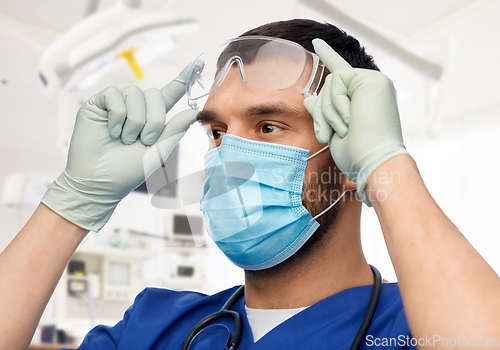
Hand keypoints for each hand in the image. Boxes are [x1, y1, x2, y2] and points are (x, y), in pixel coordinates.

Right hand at [42, 64, 197, 230]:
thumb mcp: (158, 151)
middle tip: (143, 140)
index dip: (183, 79)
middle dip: (153, 119)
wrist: (100, 182)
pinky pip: (114, 95)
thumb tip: (194, 111)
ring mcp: (116, 104)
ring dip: (134, 121)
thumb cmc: (128, 171)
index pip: (170, 93)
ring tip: (125, 139)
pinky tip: (111, 131)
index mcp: (152, 118)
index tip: (198, 62)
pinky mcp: (98, 103)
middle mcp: (135, 107)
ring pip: (135, 94)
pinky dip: (117, 116)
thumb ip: (175, 130)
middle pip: (153, 93)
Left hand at [304, 39, 409, 205]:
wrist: (373, 162)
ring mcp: (373, 81)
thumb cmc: (356, 154)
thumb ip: (324, 110)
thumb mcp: (333, 130)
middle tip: (326, 134)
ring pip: (330, 83)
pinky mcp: (372, 79)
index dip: (328, 56)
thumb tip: (309, 98)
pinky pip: (338, 80)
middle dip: (321, 111)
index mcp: (363, 99)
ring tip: (343, 130)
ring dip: (328, 111)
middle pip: (328, 85)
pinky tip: (350, 119)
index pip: (341, 74)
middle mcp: (370, 87)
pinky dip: (336, 103)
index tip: (316, 43)